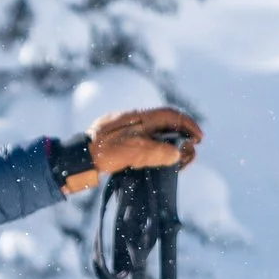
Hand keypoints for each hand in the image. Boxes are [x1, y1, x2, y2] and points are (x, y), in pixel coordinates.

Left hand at [67, 105, 201, 188]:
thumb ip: (158, 152)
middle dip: (182, 140)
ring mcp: (130, 131)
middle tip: (189, 156)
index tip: (199, 139)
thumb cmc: (106, 151)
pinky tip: (158, 163)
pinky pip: (148, 144)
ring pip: (158, 136)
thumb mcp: (135, 151)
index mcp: (141, 117)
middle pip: (167, 126)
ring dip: (171, 148)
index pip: (172, 115)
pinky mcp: (124, 142)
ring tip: (177, 163)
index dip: (189, 125)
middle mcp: (137, 121)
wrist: (79, 156)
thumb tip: (177, 154)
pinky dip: (158, 152)